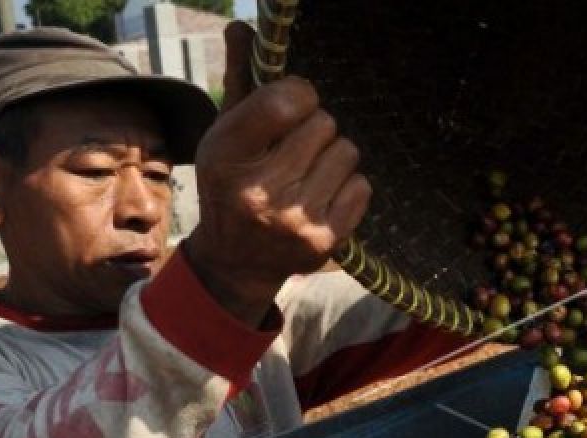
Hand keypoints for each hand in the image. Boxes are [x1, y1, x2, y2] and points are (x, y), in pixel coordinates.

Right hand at [183, 22, 371, 325]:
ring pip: (347, 152)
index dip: (300, 95)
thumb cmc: (234, 184)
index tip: (294, 105)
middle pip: (324, 124)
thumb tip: (243, 26)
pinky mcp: (323, 241)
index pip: (285, 100)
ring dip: (334, 157)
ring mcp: (293, 220)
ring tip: (309, 174)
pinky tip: (323, 196)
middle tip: (296, 151)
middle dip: (315, 130)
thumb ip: (241, 80)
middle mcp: (257, 191)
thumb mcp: (225, 135)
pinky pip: (361, 186)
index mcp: (225, 156)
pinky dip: (348, 186)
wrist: (236, 261)